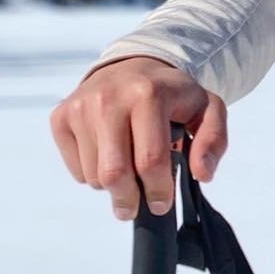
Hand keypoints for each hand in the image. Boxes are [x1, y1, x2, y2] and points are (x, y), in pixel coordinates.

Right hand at [49, 56, 227, 220]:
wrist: (133, 66)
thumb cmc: (172, 95)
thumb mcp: (206, 109)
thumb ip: (213, 140)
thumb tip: (202, 174)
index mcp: (149, 96)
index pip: (150, 160)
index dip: (158, 191)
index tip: (161, 204)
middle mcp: (109, 98)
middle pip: (114, 173)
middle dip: (128, 200)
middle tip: (136, 207)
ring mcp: (81, 107)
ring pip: (93, 176)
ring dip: (113, 185)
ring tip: (128, 168)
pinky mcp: (61, 116)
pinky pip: (76, 169)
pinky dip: (93, 174)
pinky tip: (109, 154)